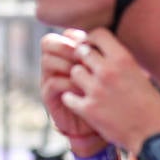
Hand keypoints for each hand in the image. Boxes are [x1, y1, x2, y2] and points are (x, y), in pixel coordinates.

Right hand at [40, 30, 103, 146]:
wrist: (103, 125)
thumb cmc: (112, 96)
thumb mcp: (112, 73)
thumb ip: (107, 55)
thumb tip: (111, 38)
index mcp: (71, 54)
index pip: (65, 34)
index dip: (75, 35)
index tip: (92, 44)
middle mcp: (57, 64)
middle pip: (48, 43)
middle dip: (66, 46)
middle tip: (82, 56)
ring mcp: (50, 79)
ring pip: (47, 60)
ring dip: (66, 64)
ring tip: (84, 73)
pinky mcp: (50, 97)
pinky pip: (52, 83)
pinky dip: (67, 83)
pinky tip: (82, 89)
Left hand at [60, 29, 159, 151]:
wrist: (153, 136)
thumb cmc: (151, 106)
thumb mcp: (140, 75)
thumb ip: (121, 62)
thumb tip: (105, 49)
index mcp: (123, 59)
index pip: (97, 34)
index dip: (92, 39)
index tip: (92, 46)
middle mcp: (107, 71)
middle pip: (81, 51)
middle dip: (83, 58)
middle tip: (88, 68)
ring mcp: (96, 90)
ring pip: (73, 72)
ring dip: (78, 79)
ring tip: (87, 86)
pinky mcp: (88, 109)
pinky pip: (68, 96)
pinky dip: (72, 99)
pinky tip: (81, 101)